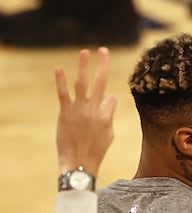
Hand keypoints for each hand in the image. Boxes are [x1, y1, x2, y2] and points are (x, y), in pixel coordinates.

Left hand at [55, 47, 116, 175]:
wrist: (79, 162)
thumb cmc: (96, 150)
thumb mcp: (109, 134)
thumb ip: (109, 116)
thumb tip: (110, 100)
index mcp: (107, 115)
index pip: (111, 97)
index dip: (110, 100)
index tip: (106, 108)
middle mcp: (94, 109)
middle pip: (101, 82)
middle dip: (102, 65)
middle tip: (103, 50)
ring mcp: (79, 110)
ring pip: (83, 83)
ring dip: (84, 66)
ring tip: (85, 52)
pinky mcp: (65, 113)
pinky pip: (63, 94)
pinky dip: (61, 81)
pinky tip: (59, 69)